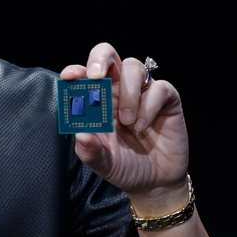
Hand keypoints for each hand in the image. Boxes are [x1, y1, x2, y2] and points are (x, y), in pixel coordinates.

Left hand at [61, 44, 189, 214]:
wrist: (156, 182)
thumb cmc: (124, 165)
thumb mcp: (103, 163)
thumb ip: (90, 151)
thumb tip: (80, 135)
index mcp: (97, 99)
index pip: (83, 74)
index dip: (76, 70)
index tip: (69, 78)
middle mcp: (118, 89)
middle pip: (108, 54)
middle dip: (100, 59)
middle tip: (96, 76)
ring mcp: (142, 92)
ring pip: (133, 67)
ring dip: (128, 92)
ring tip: (127, 121)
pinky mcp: (166, 100)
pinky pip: (159, 87)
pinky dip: (149, 104)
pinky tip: (143, 125)